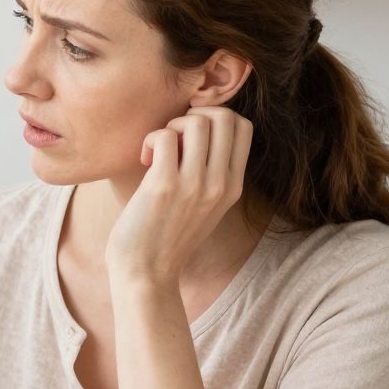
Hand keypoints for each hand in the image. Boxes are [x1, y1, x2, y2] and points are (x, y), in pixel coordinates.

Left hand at [105, 106, 252, 284]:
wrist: (147, 273)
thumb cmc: (167, 236)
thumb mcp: (206, 206)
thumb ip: (213, 173)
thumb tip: (200, 130)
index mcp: (233, 186)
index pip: (244, 127)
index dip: (216, 118)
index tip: (192, 137)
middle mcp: (220, 184)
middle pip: (224, 117)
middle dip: (194, 116)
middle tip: (174, 140)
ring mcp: (194, 185)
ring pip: (196, 122)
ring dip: (171, 126)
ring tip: (159, 151)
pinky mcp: (164, 186)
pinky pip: (165, 137)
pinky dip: (152, 139)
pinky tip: (144, 160)